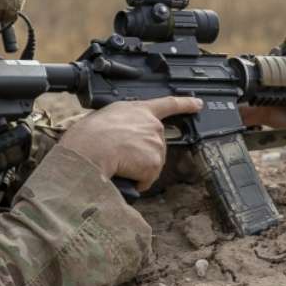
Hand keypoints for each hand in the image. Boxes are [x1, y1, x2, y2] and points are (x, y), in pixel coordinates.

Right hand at [58, 96, 202, 190]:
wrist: (89, 149)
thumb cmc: (88, 135)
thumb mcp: (106, 116)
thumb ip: (123, 121)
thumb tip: (120, 135)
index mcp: (139, 109)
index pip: (168, 104)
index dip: (185, 104)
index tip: (198, 104)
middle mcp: (152, 124)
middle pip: (155, 145)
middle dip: (141, 154)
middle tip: (120, 155)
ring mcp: (156, 144)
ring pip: (151, 163)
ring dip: (137, 168)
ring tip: (117, 162)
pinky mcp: (155, 163)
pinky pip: (146, 179)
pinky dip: (136, 181)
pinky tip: (123, 172)